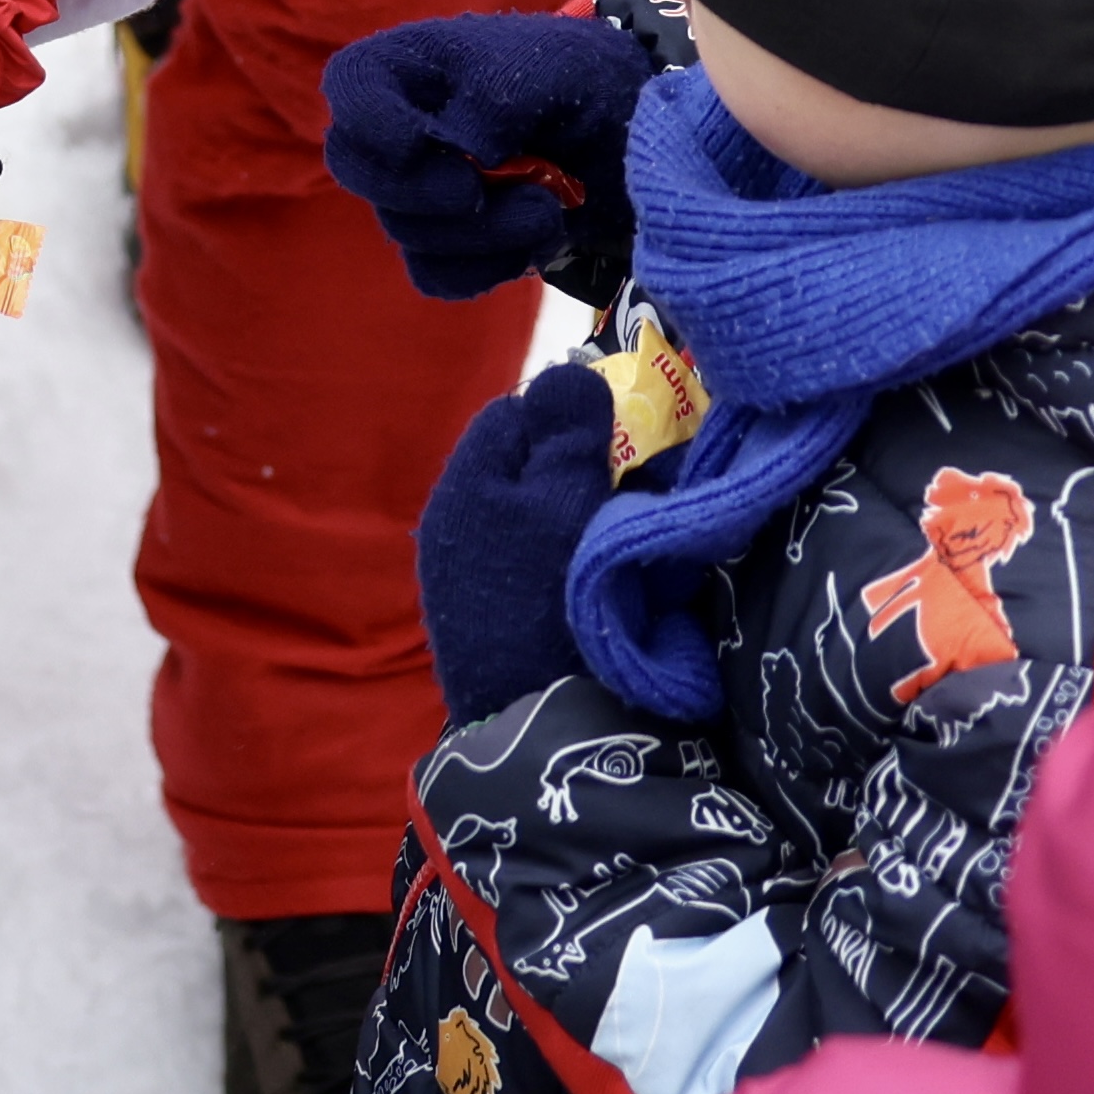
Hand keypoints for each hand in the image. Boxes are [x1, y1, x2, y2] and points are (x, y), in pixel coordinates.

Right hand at [327, 9, 655, 302]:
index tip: (423, 140)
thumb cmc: (575, 78)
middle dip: (420, 191)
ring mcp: (419, 191)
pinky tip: (536, 237)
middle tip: (474, 188)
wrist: (623, 132)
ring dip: (486, 230)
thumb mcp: (545, 66)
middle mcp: (398, 129)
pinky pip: (439, 276)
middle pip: (356, 170)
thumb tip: (464, 150)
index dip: (373, 122)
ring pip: (409, 232)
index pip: (350, 86)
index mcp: (407, 66)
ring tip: (547, 205)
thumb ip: (496, 96)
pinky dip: (492, 266)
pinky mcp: (449, 244)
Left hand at [414, 355, 619, 716]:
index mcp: (464, 488)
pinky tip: (608, 579)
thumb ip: (566, 431)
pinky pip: (537, 568)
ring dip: (583, 516)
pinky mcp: (496, 625)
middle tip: (638, 482)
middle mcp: (455, 529)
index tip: (628, 434)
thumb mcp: (565, 498)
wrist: (546, 722)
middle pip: (526, 470)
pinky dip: (572, 562)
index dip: (573, 415)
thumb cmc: (554, 592)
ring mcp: (470, 582)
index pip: (515, 416)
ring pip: (535, 520)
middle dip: (581, 467)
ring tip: (630, 530)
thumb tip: (566, 371)